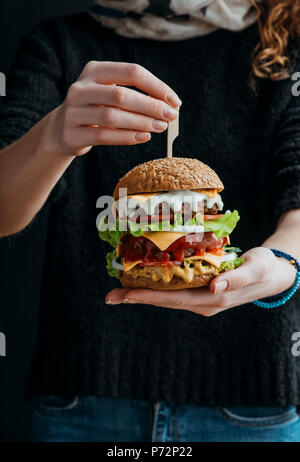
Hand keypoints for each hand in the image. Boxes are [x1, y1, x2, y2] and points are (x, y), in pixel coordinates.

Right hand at [47, 61, 180, 155]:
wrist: (62, 130)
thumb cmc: (96, 109)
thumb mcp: (110, 94)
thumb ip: (136, 96)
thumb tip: (170, 106)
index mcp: (94, 70)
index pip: (131, 72)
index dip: (156, 86)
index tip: (175, 101)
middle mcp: (80, 88)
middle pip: (121, 94)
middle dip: (150, 106)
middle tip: (170, 116)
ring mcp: (73, 111)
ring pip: (112, 116)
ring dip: (141, 122)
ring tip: (160, 127)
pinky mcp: (72, 134)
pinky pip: (104, 136)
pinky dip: (127, 137)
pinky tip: (144, 137)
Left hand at [106, 247, 296, 315]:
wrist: (273, 275)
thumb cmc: (264, 268)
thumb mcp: (255, 269)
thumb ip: (237, 277)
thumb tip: (214, 286)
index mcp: (214, 298)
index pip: (174, 299)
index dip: (148, 296)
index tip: (125, 295)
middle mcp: (204, 302)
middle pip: (164, 301)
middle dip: (137, 297)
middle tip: (110, 296)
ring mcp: (202, 299)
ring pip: (167, 298)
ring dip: (142, 294)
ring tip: (118, 290)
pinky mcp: (201, 292)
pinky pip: (174, 292)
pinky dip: (156, 288)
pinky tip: (144, 282)